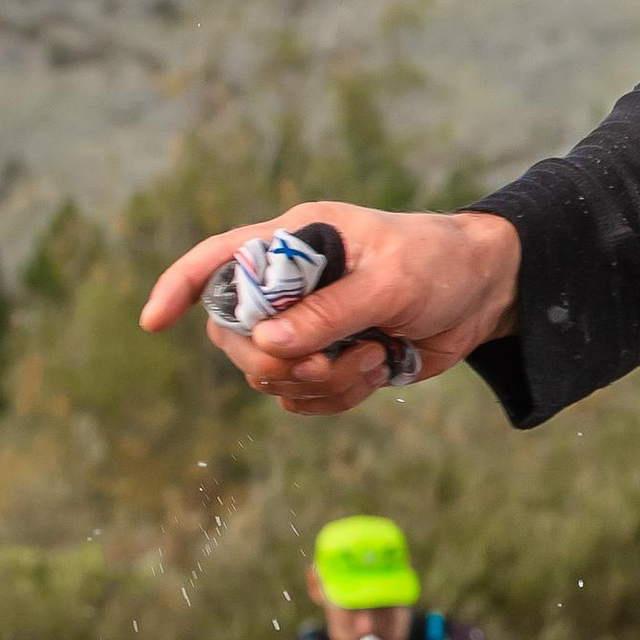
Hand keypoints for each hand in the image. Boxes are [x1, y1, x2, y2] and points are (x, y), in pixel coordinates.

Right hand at [139, 203, 521, 418]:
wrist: (486, 294)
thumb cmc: (440, 264)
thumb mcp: (391, 283)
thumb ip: (330, 312)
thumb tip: (266, 344)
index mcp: (296, 241)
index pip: (218, 259)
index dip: (179, 286)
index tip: (153, 322)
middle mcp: (291, 284)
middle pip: (235, 336)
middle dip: (274, 362)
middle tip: (326, 362)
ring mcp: (308, 325)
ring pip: (270, 376)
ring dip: (318, 382)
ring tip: (372, 358)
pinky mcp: (329, 359)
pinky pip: (304, 398)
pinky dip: (336, 398)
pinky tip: (377, 371)